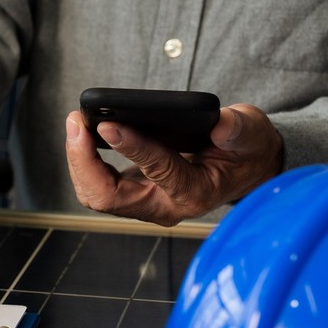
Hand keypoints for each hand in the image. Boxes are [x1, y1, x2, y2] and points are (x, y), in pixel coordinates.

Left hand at [64, 105, 285, 224]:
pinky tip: (82, 132)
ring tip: (76, 122)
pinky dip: (85, 161)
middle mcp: (165, 206)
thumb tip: (220, 126)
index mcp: (195, 192)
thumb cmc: (246, 149)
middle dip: (85, 161)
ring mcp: (146, 203)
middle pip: (109, 197)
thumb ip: (238, 129)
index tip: (108, 124)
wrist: (245, 169)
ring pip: (97, 195)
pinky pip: (99, 185)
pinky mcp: (135, 194)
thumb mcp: (250, 133)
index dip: (132, 147)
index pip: (158, 170)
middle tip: (77, 121)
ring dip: (80, 161)